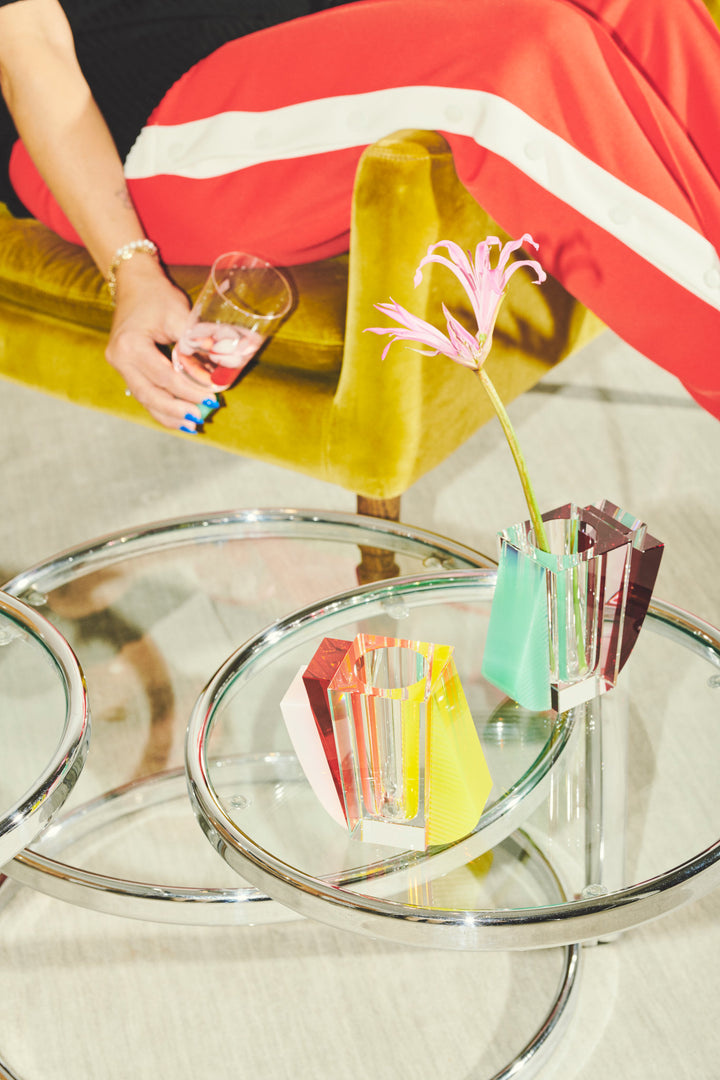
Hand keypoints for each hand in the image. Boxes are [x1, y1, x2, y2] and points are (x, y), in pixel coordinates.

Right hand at [105, 258, 216, 430]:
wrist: (133, 282)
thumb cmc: (157, 296)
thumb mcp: (180, 314)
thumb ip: (198, 343)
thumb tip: (223, 369)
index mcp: (131, 345)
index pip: (165, 377)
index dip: (189, 390)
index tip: (211, 398)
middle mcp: (119, 359)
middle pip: (150, 394)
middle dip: (177, 410)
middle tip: (200, 418)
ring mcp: (119, 366)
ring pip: (144, 399)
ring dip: (169, 414)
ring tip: (191, 425)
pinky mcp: (125, 369)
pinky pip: (143, 393)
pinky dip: (161, 406)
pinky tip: (177, 418)